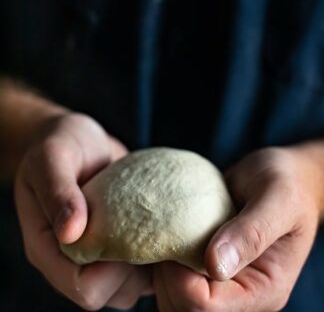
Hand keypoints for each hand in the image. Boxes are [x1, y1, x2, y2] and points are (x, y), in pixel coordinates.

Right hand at [15, 113, 152, 309]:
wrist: (79, 139)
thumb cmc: (61, 144)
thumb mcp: (52, 157)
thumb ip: (57, 192)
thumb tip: (71, 233)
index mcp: (48, 246)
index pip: (79, 285)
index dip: (108, 272)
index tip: (126, 234)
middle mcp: (74, 257)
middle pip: (109, 292)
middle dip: (134, 270)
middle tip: (150, 231)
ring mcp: (99, 250)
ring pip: (130, 283)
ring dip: (150, 264)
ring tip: (162, 228)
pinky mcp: (121, 239)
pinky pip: (143, 264)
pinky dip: (158, 253)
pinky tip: (167, 226)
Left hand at [153, 147, 321, 310]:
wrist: (281, 175)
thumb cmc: (285, 183)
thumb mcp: (278, 200)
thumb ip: (251, 232)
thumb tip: (215, 266)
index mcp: (263, 288)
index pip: (206, 305)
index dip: (181, 278)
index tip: (177, 241)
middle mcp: (239, 291)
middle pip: (184, 308)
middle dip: (167, 278)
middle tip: (169, 238)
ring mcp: (221, 279)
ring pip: (174, 298)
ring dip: (161, 271)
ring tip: (167, 236)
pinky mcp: (206, 264)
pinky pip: (173, 278)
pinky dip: (160, 262)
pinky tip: (165, 236)